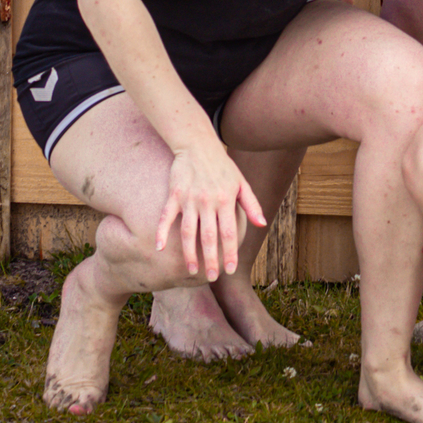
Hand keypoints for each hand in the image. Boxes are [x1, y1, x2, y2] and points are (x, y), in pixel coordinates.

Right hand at [156, 143, 266, 281]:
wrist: (198, 145)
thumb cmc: (223, 166)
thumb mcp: (242, 183)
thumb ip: (252, 204)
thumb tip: (262, 224)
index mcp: (226, 199)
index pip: (228, 232)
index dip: (229, 252)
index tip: (230, 270)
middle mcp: (208, 201)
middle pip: (208, 236)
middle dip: (211, 259)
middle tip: (212, 277)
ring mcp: (189, 199)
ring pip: (188, 231)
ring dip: (189, 253)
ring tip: (191, 270)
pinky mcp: (174, 195)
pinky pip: (166, 216)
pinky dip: (161, 232)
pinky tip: (159, 248)